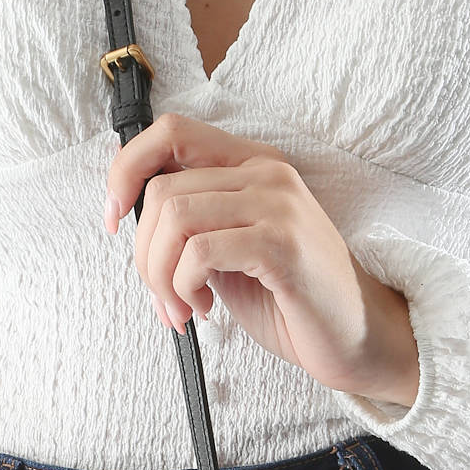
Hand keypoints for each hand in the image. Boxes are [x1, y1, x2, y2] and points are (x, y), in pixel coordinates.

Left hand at [104, 113, 420, 406]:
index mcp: (253, 165)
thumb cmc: (291, 297)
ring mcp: (277, 205)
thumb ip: (191, 221)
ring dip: (160, 276)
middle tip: (161, 297)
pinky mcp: (281, 244)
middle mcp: (267, 174)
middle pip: (162, 190)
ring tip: (181, 307)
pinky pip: (200, 252)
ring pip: (174, 218)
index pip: (171, 132)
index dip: (126, 168)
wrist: (356, 337)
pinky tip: (204, 309)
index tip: (112, 216)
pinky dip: (184, 287)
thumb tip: (126, 206)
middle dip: (143, 254)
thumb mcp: (230, 248)